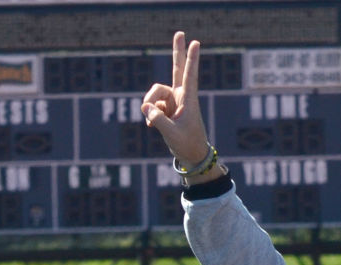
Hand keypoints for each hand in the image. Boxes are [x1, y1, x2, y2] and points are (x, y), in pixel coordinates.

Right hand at [142, 31, 210, 168]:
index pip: (189, 76)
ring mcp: (172, 101)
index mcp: (188, 100)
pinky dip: (150, 116)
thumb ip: (157, 119)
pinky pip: (151, 107)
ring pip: (153, 94)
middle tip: (180, 33)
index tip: (195, 43)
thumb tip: (145, 106)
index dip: (191, 59)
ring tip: (152, 122)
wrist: (191, 155)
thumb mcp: (171, 133)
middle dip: (177, 51)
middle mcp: (180, 96)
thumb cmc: (187, 144)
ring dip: (149, 106)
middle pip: (177, 69)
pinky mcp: (165, 108)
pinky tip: (152, 126)